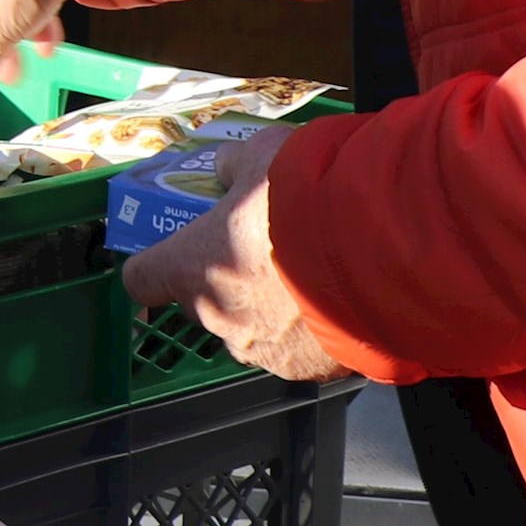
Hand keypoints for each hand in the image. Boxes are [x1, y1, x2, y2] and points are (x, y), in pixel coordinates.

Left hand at [117, 128, 349, 381]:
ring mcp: (263, 350)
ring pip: (251, 331)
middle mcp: (219, 316)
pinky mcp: (308, 370)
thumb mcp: (264, 154)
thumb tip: (227, 168)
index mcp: (192, 267)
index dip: (155, 265)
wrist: (384, 245)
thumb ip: (235, 166)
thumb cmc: (311, 195)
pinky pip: (298, 352)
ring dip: (270, 310)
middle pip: (202, 304)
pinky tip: (338, 302)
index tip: (174, 254)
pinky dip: (311, 333)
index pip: (141, 279)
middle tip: (261, 253)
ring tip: (309, 277)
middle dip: (225, 282)